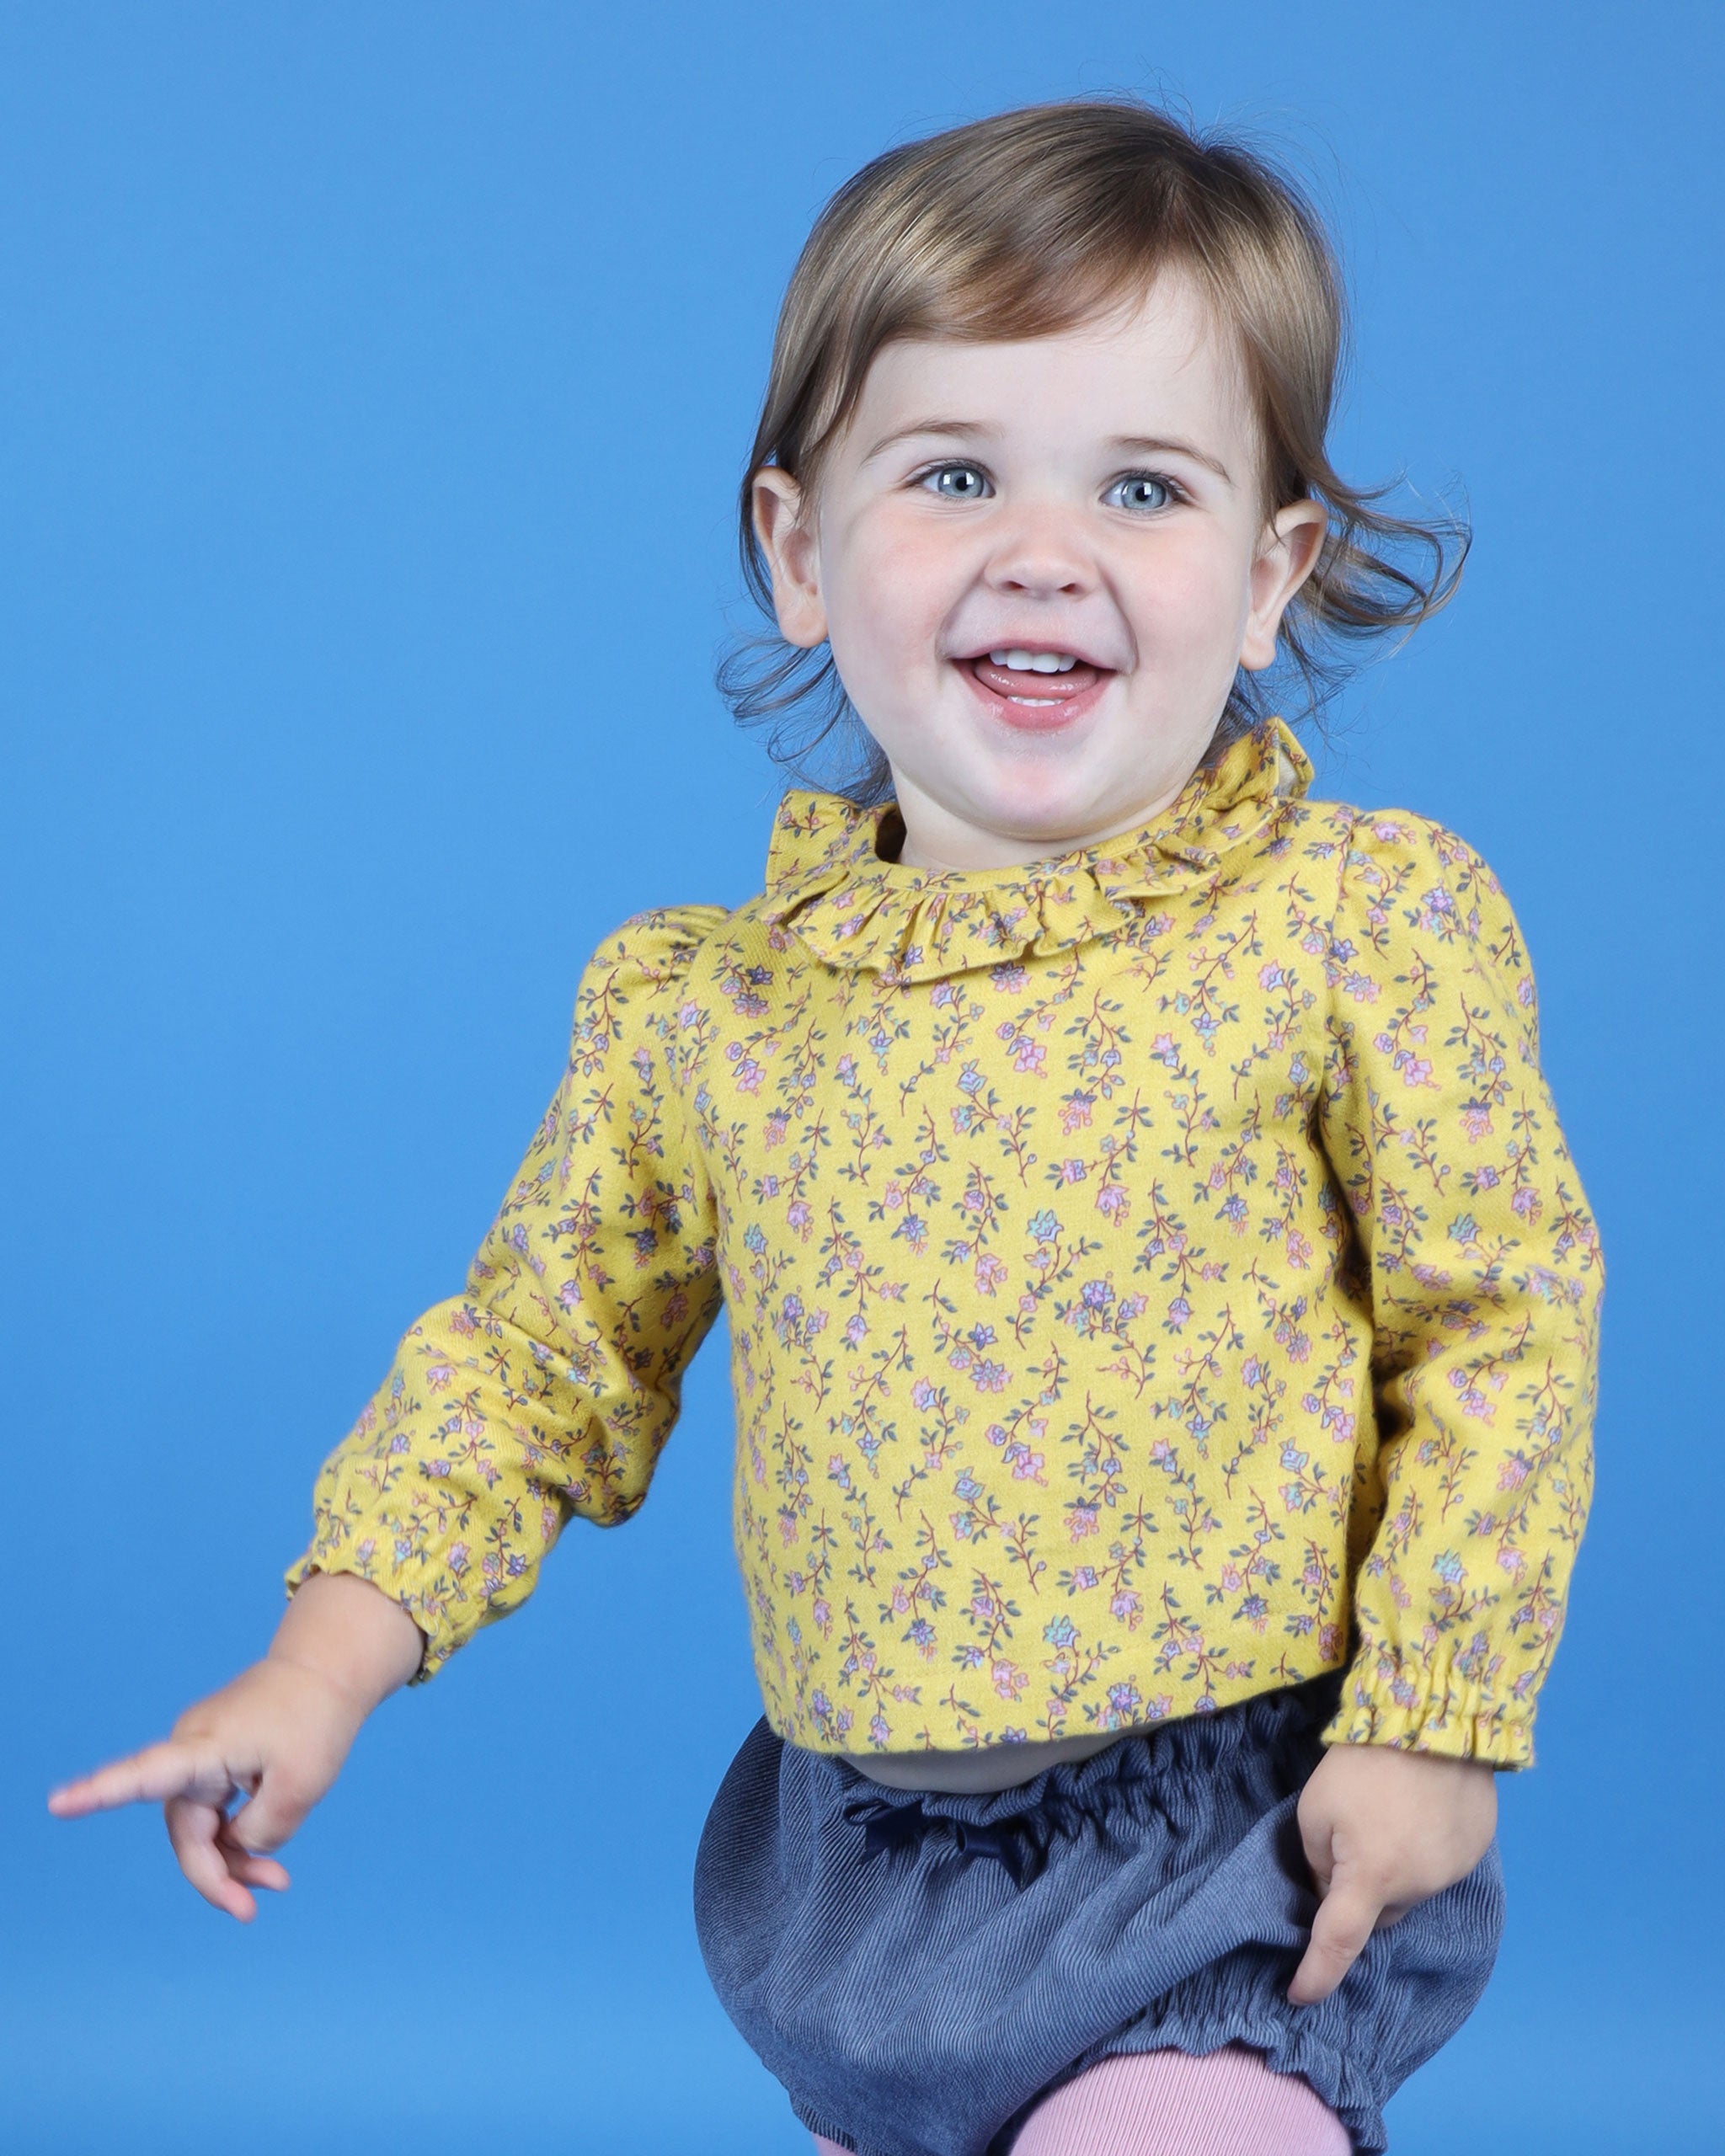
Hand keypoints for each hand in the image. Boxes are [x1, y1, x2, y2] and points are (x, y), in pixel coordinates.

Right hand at [47, 1571, 423, 1920]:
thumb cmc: (314, 1719)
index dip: (100, 1792)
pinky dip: (238, 1838)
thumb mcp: (303, 1787)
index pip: (147, 1774)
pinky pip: (215, 1814)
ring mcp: (199, 1756)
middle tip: (250, 1910)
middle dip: (217, 1875)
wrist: (325, 1671)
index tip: (59, 1803)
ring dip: (232, 1861)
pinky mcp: (213, 1762)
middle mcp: (191, 1751)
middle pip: (186, 1833)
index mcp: (206, 1747)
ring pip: (202, 1829)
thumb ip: (259, 1831)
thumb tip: (233, 1846)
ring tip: (276, 1882)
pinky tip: (266, 1865)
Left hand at [1287, 1741, 1496, 2004]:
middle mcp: (1418, 1886)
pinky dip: (1423, 1852)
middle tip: (1347, 1850)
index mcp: (1371, 1879)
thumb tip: (1330, 1895)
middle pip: (1380, 1914)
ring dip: (1394, 1870)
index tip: (1298, 1995)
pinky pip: (1438, 1867)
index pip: (1338, 1944)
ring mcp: (1452, 1870)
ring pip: (1411, 1891)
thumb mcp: (1316, 1810)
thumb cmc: (1362, 1762)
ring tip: (1386, 1816)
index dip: (1317, 1975)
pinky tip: (1418, 1812)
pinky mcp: (1475, 1849)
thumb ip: (1319, 1863)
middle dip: (1361, 1898)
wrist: (1432, 1716)